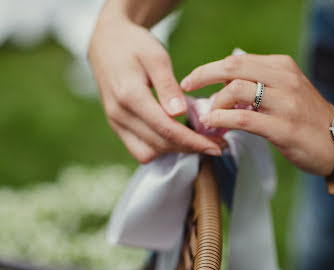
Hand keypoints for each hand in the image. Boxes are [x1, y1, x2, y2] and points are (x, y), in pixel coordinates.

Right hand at [88, 14, 221, 162]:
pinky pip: (140, 150)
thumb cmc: (135, 45)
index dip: (194, 142)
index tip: (217, 147)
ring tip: (199, 141)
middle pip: (160, 143)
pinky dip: (160, 149)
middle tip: (217, 145)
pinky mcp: (117, 127)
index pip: (166, 128)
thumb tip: (180, 113)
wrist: (107, 43)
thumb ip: (167, 86)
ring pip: (149, 152)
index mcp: (129, 96)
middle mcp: (119, 114)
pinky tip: (178, 138)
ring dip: (175, 150)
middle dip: (191, 148)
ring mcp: (116, 123)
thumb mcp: (156, 57)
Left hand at [180, 54, 333, 175]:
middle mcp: (284, 79)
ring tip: (210, 116)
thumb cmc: (306, 116)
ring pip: (236, 90)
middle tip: (187, 88)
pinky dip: (223, 120)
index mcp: (282, 66)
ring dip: (215, 103)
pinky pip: (244, 119)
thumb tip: (221, 83)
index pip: (236, 60)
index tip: (191, 80)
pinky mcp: (284, 127)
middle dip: (203, 76)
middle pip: (233, 68)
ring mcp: (286, 103)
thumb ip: (258, 82)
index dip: (208, 69)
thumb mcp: (286, 89)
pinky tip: (214, 124)